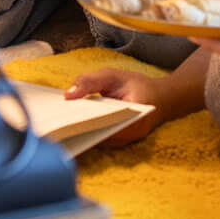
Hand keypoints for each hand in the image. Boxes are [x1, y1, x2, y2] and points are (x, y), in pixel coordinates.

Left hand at [65, 66, 200, 146]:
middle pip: (99, 136)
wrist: (162, 97)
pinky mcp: (121, 143)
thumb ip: (91, 82)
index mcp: (134, 116)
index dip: (84, 122)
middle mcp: (132, 134)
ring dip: (83, 132)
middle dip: (79, 129)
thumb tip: (67, 95)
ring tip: (62, 124)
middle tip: (58, 123)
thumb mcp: (113, 75)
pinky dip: (89, 132)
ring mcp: (127, 141)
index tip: (64, 118)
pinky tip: (74, 125)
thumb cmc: (137, 85)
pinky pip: (101, 140)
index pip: (105, 124)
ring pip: (99, 141)